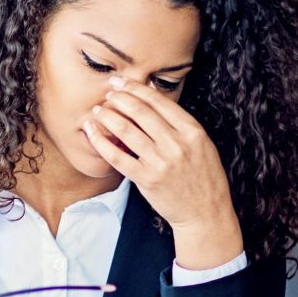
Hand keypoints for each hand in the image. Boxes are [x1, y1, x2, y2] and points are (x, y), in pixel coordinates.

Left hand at [82, 78, 243, 269]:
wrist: (205, 214)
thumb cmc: (203, 178)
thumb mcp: (202, 145)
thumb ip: (181, 124)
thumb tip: (154, 97)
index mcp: (192, 132)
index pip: (159, 101)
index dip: (136, 88)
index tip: (122, 82)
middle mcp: (177, 144)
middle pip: (140, 112)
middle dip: (119, 98)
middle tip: (107, 93)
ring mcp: (161, 162)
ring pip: (126, 130)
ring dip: (108, 116)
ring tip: (98, 110)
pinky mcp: (146, 179)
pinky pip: (118, 156)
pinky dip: (101, 142)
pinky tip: (92, 132)